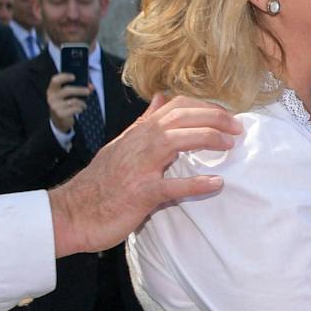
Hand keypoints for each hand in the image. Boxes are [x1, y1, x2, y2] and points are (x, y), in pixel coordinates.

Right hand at [45, 72, 90, 131]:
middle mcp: (51, 97)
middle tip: (88, 92)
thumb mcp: (69, 95)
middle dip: (80, 90)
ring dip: (82, 103)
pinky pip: (74, 109)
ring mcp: (55, 106)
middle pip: (67, 90)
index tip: (74, 77)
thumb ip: (80, 88)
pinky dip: (80, 109)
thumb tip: (91, 86)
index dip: (64, 77)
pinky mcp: (60, 114)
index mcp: (52, 89)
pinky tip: (80, 109)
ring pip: (73, 101)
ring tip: (84, 105)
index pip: (55, 80)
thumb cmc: (65, 103)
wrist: (59, 119)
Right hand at [48, 94, 243, 256]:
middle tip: (238, 128)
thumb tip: (161, 98)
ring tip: (231, 145)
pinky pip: (173, 186)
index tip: (226, 115)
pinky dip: (196, 184)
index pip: (177, 106)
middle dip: (215, 118)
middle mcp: (141, 143)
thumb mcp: (121, 145)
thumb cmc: (101, 182)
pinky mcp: (141, 193)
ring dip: (209, 139)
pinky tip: (216, 184)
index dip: (205, 107)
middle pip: (183, 117)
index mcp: (139, 132)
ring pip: (178, 141)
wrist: (72, 212)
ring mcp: (140, 167)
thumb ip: (144, 123)